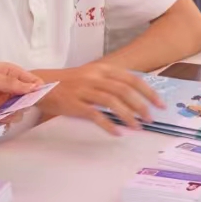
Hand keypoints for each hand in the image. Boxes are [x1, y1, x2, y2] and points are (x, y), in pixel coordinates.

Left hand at [0, 63, 42, 125]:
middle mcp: (7, 87)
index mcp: (7, 72)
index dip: (36, 86)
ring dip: (17, 111)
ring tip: (7, 112)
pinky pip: (8, 119)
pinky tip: (1, 119)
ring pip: (19, 109)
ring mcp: (1, 102)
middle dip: (28, 101)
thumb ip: (8, 82)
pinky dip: (8, 120)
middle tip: (20, 104)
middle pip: (27, 96)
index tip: (39, 93)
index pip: (29, 79)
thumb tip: (32, 87)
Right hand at [39, 62, 162, 134]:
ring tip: (137, 127)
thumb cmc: (70, 83)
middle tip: (150, 118)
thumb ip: (111, 83)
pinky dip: (108, 124)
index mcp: (102, 69)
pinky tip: (117, 132)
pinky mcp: (74, 103)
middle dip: (141, 105)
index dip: (148, 92)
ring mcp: (84, 89)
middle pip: (124, 90)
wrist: (41, 84)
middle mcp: (95, 77)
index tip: (159, 104)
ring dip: (128, 116)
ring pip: (112, 102)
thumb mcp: (92, 76)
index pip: (132, 79)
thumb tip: (135, 98)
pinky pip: (95, 115)